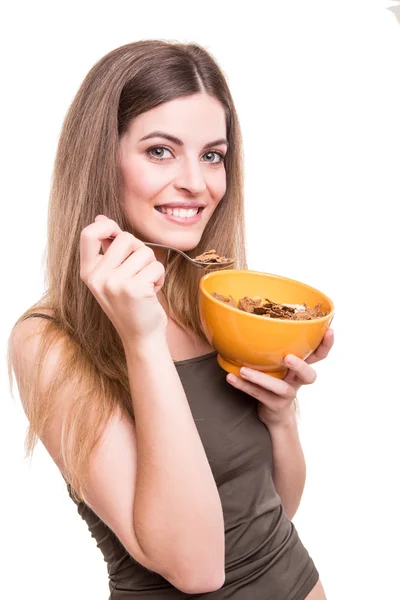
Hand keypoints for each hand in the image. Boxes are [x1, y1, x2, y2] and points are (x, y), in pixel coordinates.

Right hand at [80, 215, 166, 343]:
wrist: (140, 337)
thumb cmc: (129, 303)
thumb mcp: (111, 276)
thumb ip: (106, 248)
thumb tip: (101, 219)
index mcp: (88, 272)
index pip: (88, 234)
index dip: (106, 226)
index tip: (116, 232)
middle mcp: (97, 277)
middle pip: (126, 238)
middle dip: (139, 251)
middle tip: (139, 271)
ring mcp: (115, 283)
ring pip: (145, 252)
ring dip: (152, 267)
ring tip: (145, 284)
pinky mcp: (135, 289)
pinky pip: (156, 267)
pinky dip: (160, 278)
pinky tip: (151, 292)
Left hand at [226, 329, 333, 427]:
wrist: (273, 413)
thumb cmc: (274, 378)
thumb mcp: (278, 361)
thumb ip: (273, 344)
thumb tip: (247, 316)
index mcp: (301, 366)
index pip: (319, 355)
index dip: (326, 344)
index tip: (329, 330)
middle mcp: (297, 381)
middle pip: (309, 376)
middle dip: (300, 366)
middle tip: (288, 358)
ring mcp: (287, 395)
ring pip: (279, 388)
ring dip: (261, 378)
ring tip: (243, 370)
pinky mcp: (274, 405)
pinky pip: (259, 395)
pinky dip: (244, 386)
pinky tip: (231, 378)